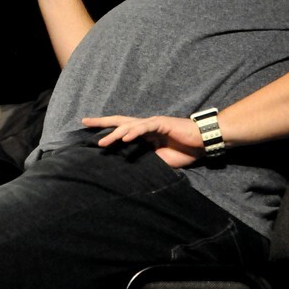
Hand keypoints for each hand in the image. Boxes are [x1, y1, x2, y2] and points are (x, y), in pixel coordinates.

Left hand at [81, 114, 204, 167]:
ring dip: (115, 134)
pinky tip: (124, 138)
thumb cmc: (184, 150)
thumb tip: (132, 166)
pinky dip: (134, 132)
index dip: (107, 129)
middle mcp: (146, 125)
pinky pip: (144, 127)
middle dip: (102, 122)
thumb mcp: (161, 159)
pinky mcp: (161, 123)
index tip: (90, 131)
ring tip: (103, 142)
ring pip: (129, 125)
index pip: (122, 129)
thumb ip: (147, 159)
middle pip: (120, 121)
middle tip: (85, 122)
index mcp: (145, 133)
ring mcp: (153, 122)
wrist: (203, 143)